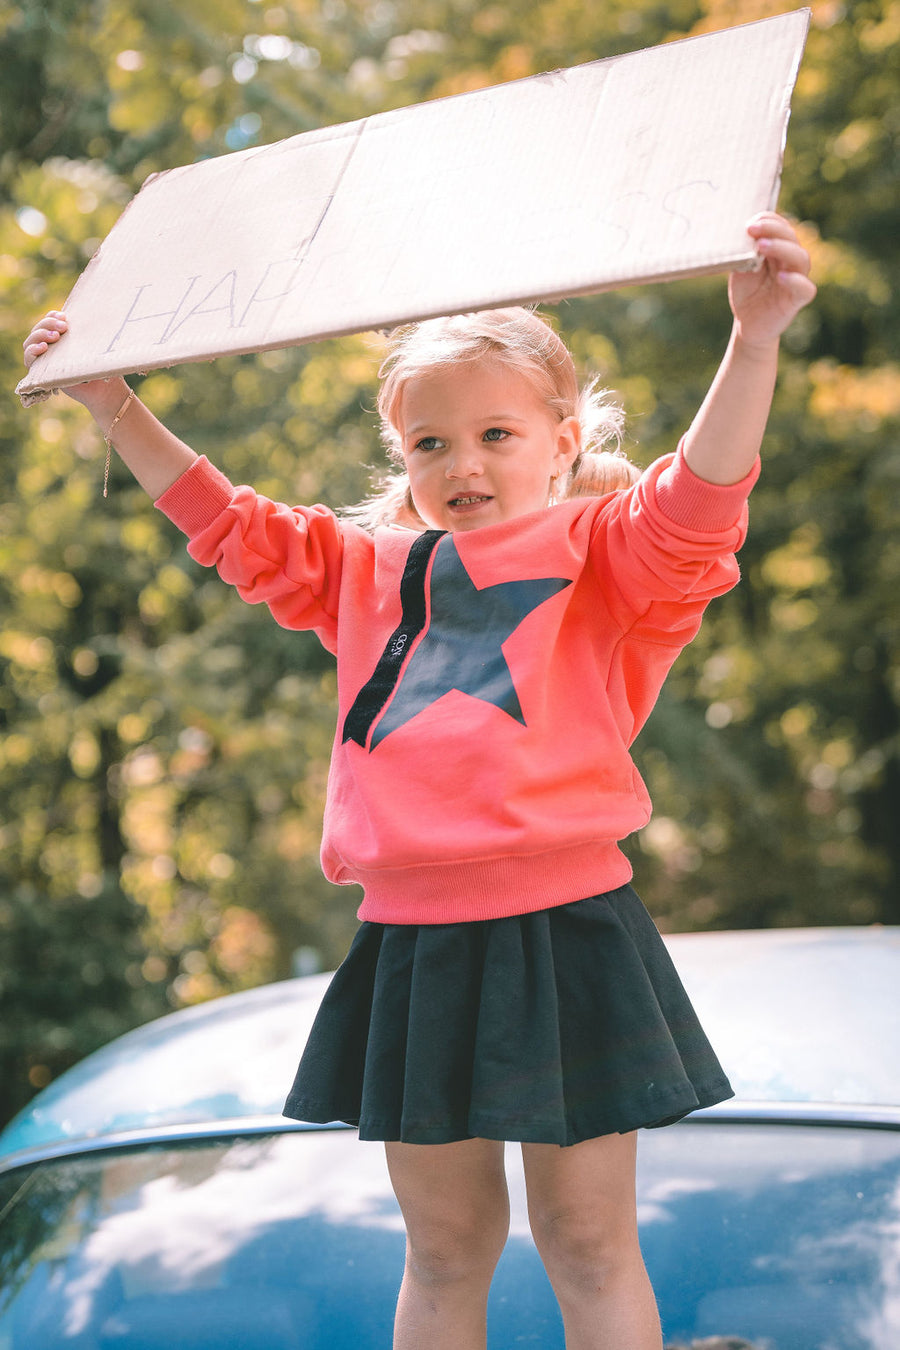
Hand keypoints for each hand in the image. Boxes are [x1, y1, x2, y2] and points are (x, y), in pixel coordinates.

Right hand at [23, 311, 126, 414]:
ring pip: (30, 342)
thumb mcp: (96, 347)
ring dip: (40, 335)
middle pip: (38, 329)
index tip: (63, 315)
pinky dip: (32, 351)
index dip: (52, 316)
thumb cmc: (102, 368)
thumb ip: (90, 333)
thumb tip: (95, 315)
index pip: (48, 321)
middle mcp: (50, 348)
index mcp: (60, 339)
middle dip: (48, 324)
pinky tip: (43, 347)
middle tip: (64, 327)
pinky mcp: (40, 373)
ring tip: (56, 336)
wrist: (104, 391)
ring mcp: (43, 360)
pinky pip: (28, 359)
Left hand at [729, 213, 815, 348]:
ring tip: (762, 246)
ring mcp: (797, 278)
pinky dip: (795, 280)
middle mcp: (791, 260)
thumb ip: (745, 253)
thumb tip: (740, 235)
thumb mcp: (741, 269)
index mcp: (779, 248)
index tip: (749, 222)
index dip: (768, 220)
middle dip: (772, 229)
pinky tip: (781, 276)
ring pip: (801, 257)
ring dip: (782, 248)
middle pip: (791, 238)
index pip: (780, 227)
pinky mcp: (798, 299)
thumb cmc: (746, 292)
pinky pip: (805, 288)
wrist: (747, 323)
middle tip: (752, 229)